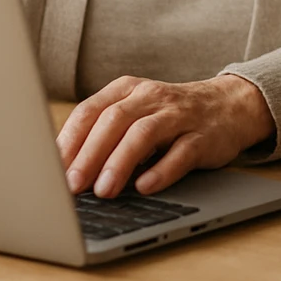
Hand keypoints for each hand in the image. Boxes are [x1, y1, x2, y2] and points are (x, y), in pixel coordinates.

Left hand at [56, 73, 274, 197]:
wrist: (229, 105)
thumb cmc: (170, 116)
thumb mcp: (135, 114)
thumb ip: (103, 134)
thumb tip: (63, 171)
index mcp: (127, 90)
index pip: (90, 110)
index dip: (69, 140)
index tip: (51, 170)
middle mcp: (151, 97)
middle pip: (114, 120)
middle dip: (89, 154)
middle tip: (72, 185)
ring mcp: (179, 115)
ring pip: (144, 133)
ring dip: (120, 162)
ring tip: (104, 190)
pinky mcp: (203, 136)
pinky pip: (181, 152)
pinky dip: (162, 170)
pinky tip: (146, 187)